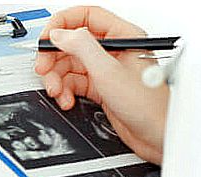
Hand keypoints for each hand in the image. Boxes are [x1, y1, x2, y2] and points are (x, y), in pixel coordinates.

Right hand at [34, 6, 168, 164]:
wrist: (156, 135)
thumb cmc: (147, 105)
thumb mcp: (108, 71)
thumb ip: (82, 47)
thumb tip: (60, 34)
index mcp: (121, 36)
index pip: (86, 17)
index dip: (62, 24)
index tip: (46, 38)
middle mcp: (112, 50)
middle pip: (72, 43)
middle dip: (54, 57)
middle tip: (44, 70)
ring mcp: (105, 69)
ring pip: (70, 65)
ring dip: (57, 79)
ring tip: (57, 92)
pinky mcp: (100, 88)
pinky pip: (74, 83)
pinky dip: (65, 92)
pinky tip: (67, 100)